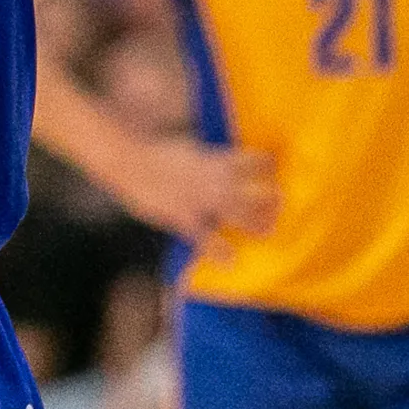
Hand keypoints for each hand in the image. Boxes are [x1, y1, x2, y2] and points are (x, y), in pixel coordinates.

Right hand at [107, 136, 276, 245]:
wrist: (129, 160)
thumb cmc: (158, 153)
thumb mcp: (190, 148)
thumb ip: (211, 159)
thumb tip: (226, 165)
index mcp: (215, 159)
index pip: (254, 161)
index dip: (267, 165)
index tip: (275, 170)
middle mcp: (212, 179)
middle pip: (252, 192)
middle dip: (269, 200)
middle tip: (280, 205)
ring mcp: (199, 200)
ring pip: (237, 214)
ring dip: (254, 223)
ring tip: (268, 230)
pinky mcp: (183, 218)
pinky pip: (205, 238)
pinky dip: (218, 250)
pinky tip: (230, 260)